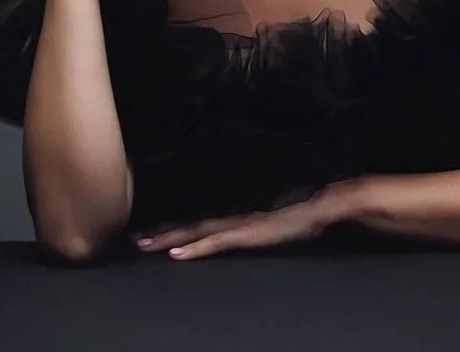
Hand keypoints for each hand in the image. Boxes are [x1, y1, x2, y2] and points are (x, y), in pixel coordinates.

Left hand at [132, 182, 356, 260]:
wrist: (323, 203)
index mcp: (239, 212)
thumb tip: (253, 225)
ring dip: (168, 238)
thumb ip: (260, 222)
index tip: (154, 230)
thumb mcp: (276, 218)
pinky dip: (194, 249)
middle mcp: (234, 215)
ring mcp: (239, 224)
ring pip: (196, 232)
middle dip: (163, 232)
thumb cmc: (304, 210)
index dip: (177, 226)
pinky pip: (215, 243)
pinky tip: (177, 255)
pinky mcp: (248, 234)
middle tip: (136, 238)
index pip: (201, 220)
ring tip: (145, 245)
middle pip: (191, 224)